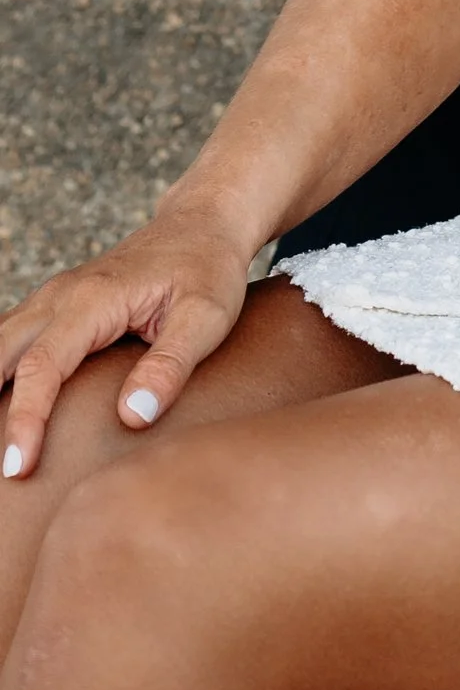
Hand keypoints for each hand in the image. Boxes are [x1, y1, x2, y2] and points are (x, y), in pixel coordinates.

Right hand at [0, 198, 257, 479]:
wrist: (204, 222)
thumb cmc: (208, 268)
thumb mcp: (206, 315)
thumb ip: (170, 364)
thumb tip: (132, 417)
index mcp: (93, 300)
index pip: (42, 367)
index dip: (26, 419)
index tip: (18, 467)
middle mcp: (62, 296)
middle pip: (1, 354)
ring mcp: (55, 298)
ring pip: (0, 344)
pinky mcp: (57, 306)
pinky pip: (12, 339)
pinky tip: (3, 405)